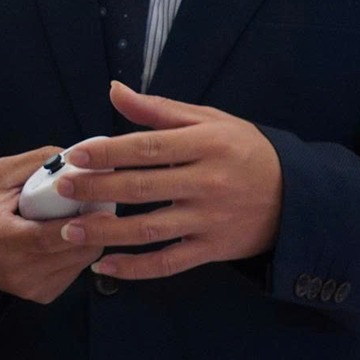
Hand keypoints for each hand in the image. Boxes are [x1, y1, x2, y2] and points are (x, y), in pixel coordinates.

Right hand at [0, 147, 103, 303]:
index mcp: (1, 239)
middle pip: (72, 251)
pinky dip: (79, 250)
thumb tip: (78, 158)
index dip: (78, 225)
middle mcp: (18, 271)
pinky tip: (69, 234)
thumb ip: (37, 163)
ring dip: (90, 238)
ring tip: (81, 214)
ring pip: (81, 262)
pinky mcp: (42, 295)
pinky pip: (75, 270)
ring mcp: (31, 288)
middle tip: (100, 200)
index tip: (103, 209)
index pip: (46, 237)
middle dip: (94, 226)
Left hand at [53, 82, 282, 280]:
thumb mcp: (209, 121)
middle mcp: (207, 183)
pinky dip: (135, 268)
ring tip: (69, 229)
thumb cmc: (244, 150)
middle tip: (62, 188)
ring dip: (106, 233)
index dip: (108, 152)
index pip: (148, 148)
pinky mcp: (213, 250)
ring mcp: (210, 221)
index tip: (75, 155)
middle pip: (142, 189)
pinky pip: (169, 263)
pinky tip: (104, 266)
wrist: (297, 197)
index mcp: (206, 145)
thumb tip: (114, 90)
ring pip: (149, 230)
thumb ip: (158, 110)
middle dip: (97, 189)